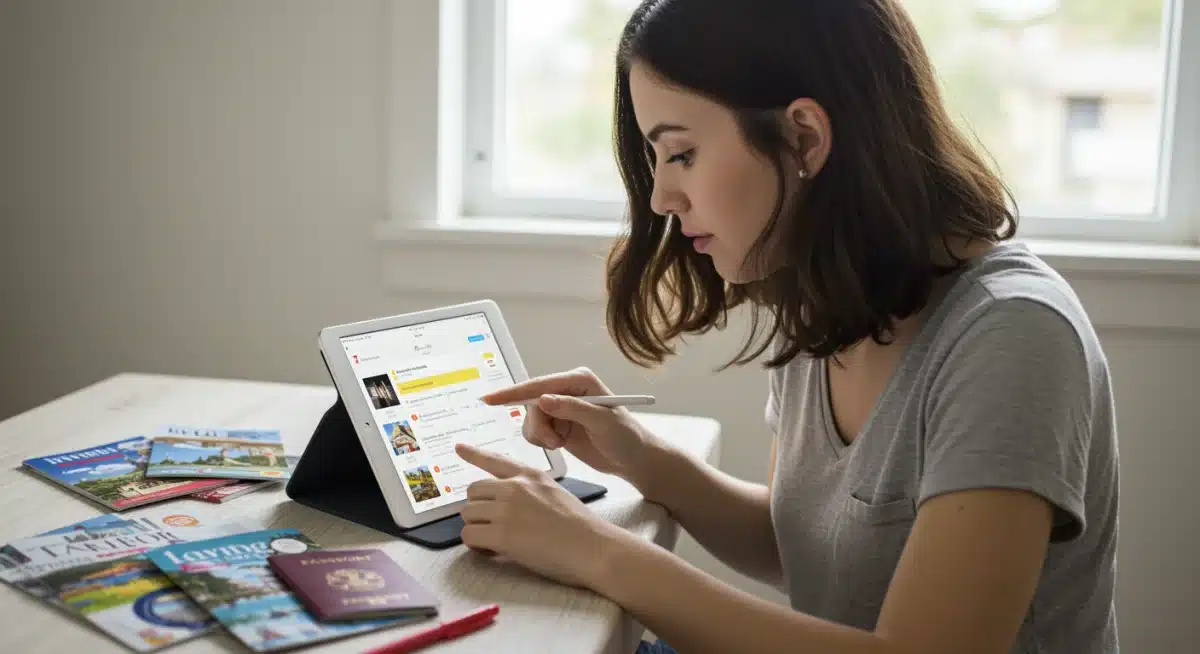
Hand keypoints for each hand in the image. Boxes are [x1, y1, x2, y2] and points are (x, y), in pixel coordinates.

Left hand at [455, 443, 625, 589]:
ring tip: (495, 542)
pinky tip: (492, 551)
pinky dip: (476, 546)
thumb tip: (504, 503)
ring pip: (468, 514)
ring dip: (476, 528)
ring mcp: (506, 509)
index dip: (474, 454)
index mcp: (530, 475)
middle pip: (473, 491)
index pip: (495, 460)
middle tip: (492, 527)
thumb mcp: (554, 492)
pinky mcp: (501, 534)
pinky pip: (469, 535)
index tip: (459, 447)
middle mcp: (515, 487)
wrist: (593, 547)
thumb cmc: (579, 526)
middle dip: (478, 510)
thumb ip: (529, 491)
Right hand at [480, 367, 661, 488]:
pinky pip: (535, 430)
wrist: (634, 460)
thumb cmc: (627, 438)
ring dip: (540, 435)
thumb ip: (573, 409)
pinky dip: (541, 440)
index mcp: (579, 381)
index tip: (491, 400)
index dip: (514, 392)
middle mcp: (567, 390)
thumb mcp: (603, 422)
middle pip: (531, 402)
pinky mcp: (558, 424)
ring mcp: (561, 408)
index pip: (540, 384)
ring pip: (531, 418)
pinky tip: (560, 445)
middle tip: (553, 442)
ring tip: (560, 444)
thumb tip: (544, 399)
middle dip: (537, 424)